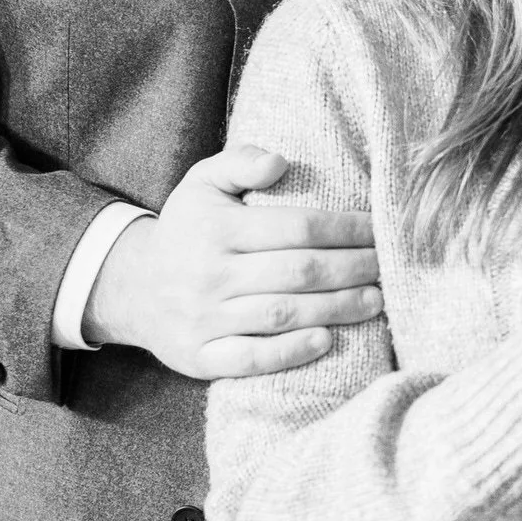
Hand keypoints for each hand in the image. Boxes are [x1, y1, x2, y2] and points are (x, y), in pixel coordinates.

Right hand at [82, 145, 381, 377]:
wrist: (132, 288)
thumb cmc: (186, 229)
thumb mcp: (201, 182)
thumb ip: (239, 162)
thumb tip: (279, 161)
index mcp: (216, 228)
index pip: (296, 227)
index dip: (345, 228)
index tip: (379, 229)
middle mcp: (210, 274)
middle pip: (298, 272)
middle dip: (353, 268)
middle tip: (389, 266)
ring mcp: (204, 319)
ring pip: (282, 314)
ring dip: (337, 308)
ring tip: (376, 300)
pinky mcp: (199, 357)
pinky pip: (251, 359)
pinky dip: (290, 352)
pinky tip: (327, 340)